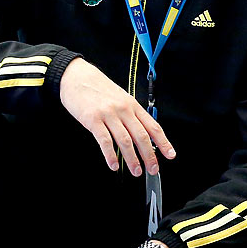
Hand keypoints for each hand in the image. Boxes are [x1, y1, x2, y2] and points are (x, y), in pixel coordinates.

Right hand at [58, 59, 174, 176]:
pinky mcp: (93, 119)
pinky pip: (104, 141)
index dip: (163, 142)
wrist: (76, 76)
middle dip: (149, 156)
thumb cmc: (98, 89)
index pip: (153, 126)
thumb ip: (130, 114)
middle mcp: (123, 110)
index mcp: (132, 105)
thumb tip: (142, 134)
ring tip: (136, 171)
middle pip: (142, 136)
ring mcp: (108, 114)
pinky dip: (110, 155)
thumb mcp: (120, 98)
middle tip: (153, 169)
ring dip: (132, 159)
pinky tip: (114, 165)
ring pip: (125, 141)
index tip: (170, 155)